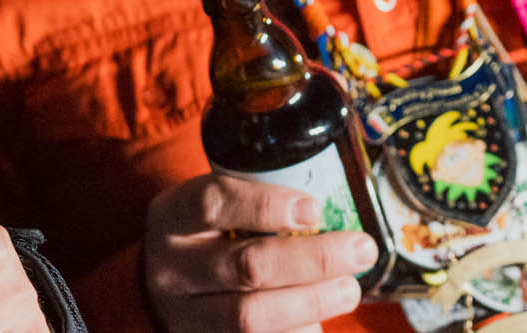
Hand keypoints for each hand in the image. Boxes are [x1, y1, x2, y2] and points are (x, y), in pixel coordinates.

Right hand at [142, 174, 374, 332]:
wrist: (167, 290)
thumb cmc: (204, 239)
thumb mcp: (211, 211)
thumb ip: (256, 205)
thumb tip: (328, 211)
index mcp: (171, 218)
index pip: (213, 204)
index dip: (267, 206)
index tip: (314, 208)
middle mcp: (172, 270)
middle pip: (246, 267)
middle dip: (313, 259)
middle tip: (360, 250)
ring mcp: (186, 316)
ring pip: (251, 317)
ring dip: (311, 302)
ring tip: (349, 288)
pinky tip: (321, 322)